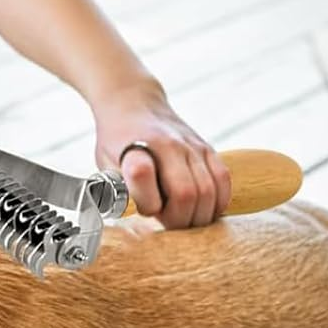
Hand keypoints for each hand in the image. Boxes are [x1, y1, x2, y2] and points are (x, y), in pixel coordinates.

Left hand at [92, 83, 230, 228]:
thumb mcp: (104, 163)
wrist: (132, 104)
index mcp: (136, 148)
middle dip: (179, 220)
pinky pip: (223, 180)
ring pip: (208, 190)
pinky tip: (205, 209)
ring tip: (185, 219)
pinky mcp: (207, 148)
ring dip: (199, 215)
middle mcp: (167, 145)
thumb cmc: (116, 140)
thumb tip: (131, 216)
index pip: (143, 176)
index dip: (147, 204)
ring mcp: (191, 146)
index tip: (144, 210)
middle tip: (169, 224)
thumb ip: (116, 189)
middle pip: (187, 193)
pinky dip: (218, 202)